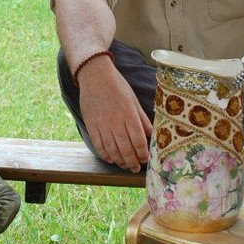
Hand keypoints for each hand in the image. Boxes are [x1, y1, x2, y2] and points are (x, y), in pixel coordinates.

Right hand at [77, 58, 151, 172]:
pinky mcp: (91, 125)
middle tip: (136, 168)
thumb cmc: (117, 86)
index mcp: (129, 115)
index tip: (146, 159)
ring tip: (125, 165)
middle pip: (126, 149)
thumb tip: (152, 134)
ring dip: (119, 161)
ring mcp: (102, 124)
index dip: (143, 154)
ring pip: (112, 150)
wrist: (95, 76)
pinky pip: (98, 145)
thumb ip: (142, 119)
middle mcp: (116, 122)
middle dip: (132, 162)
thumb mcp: (134, 100)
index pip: (138, 141)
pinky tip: (110, 158)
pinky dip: (105, 155)